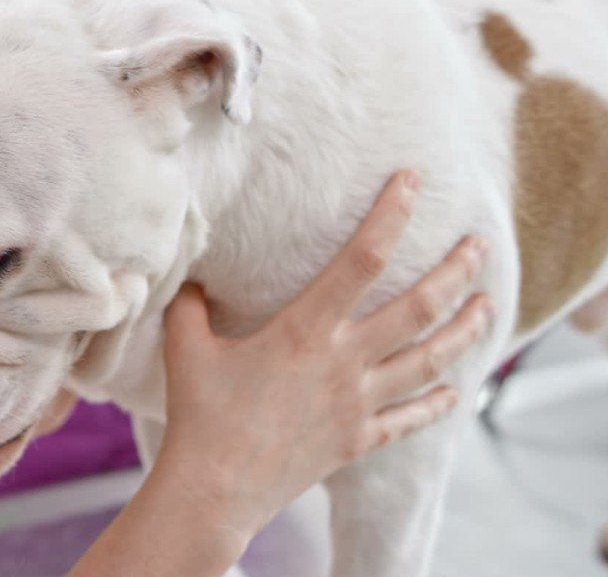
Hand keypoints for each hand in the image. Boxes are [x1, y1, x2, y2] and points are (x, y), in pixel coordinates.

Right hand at [159, 170, 489, 539]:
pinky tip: (455, 389)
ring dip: (464, 330)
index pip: (361, 260)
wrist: (216, 488)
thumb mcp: (186, 345)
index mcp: (305, 331)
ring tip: (486, 306)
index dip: (390, 216)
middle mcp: (344, 363)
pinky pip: (411, 418)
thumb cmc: (199, 414)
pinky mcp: (359, 439)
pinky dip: (438, 402)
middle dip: (454, 272)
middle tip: (477, 246)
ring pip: (429, 360)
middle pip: (418, 308)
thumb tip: (192, 273)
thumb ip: (193, 304)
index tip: (412, 182)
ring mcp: (358, 404)